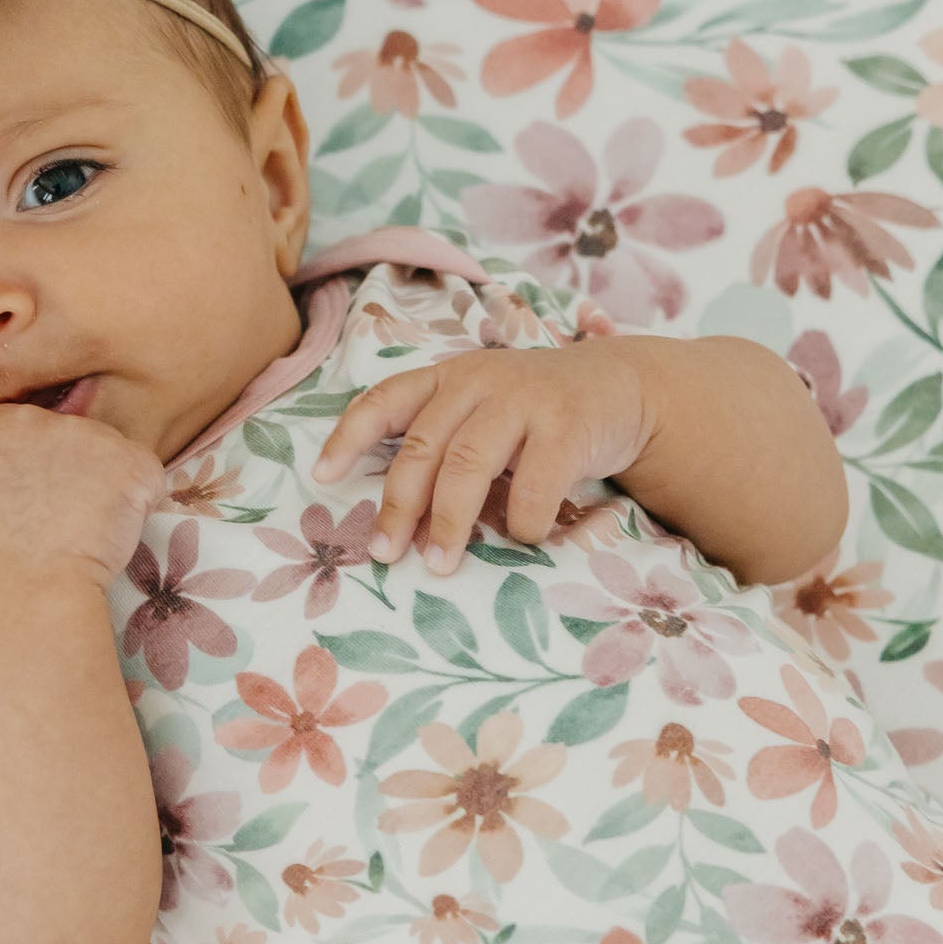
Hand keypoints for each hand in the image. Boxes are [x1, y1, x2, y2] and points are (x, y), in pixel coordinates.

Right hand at [0, 401, 172, 593]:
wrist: (23, 584)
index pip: (28, 436)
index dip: (36, 474)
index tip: (30, 508)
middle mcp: (39, 418)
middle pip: (69, 441)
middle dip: (72, 475)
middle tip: (60, 521)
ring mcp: (88, 435)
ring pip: (109, 458)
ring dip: (106, 491)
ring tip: (85, 533)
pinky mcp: (130, 460)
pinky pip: (146, 479)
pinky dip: (140, 507)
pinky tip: (113, 534)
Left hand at [310, 343, 655, 573]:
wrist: (621, 386)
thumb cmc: (536, 413)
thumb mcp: (482, 409)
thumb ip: (442, 442)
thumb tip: (398, 521)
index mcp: (449, 378)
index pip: (385, 401)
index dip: (348, 437)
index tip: (321, 476)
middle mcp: (479, 381)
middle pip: (423, 447)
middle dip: (399, 505)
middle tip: (386, 552)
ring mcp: (524, 400)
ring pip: (468, 466)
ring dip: (450, 522)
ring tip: (440, 565)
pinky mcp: (567, 426)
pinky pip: (532, 485)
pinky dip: (521, 521)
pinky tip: (522, 538)